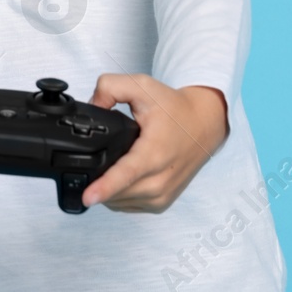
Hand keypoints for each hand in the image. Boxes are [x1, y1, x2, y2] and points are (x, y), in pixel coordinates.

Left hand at [81, 74, 227, 211]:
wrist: (204, 125)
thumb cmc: (174, 108)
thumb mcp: (142, 85)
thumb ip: (110, 88)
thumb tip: (92, 106)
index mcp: (154, 152)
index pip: (126, 175)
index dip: (104, 187)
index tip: (87, 197)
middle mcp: (160, 179)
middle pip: (115, 190)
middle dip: (97, 177)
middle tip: (97, 154)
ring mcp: (162, 195)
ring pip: (119, 201)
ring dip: (107, 188)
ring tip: (110, 163)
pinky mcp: (161, 203)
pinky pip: (127, 205)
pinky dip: (117, 194)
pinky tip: (119, 176)